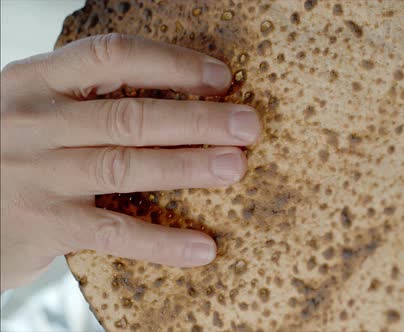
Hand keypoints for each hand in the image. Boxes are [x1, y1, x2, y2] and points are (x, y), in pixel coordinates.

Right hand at [0, 34, 260, 289]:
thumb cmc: (11, 150)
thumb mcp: (36, 108)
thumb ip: (88, 98)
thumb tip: (180, 95)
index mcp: (36, 82)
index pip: (112, 57)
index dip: (173, 63)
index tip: (221, 78)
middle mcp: (35, 123)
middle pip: (130, 115)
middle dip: (198, 119)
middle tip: (249, 126)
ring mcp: (38, 175)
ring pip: (126, 166)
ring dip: (189, 166)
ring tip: (236, 167)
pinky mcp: (44, 227)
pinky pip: (114, 233)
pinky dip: (162, 243)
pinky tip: (202, 248)